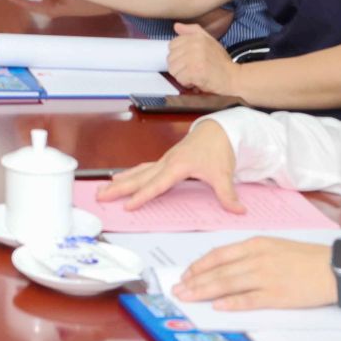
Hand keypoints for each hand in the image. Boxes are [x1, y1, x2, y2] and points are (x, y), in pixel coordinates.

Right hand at [97, 120, 240, 210]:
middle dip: (120, 187)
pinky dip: (130, 174)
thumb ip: (228, 194)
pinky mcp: (165, 161)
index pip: (157, 184)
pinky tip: (121, 178)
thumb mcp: (224, 173)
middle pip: (139, 177)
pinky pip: (143, 168)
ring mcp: (163, 161)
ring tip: (104, 189)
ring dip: (121, 181)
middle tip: (101, 196)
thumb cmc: (217, 149)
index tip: (128, 205)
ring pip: (138, 172)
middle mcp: (166, 162)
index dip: (143, 196)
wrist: (217, 130)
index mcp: (178, 166)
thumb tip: (238, 210)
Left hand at [169, 23, 243, 95]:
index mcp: (197, 37)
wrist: (234, 78)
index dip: (179, 55)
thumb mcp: (209, 41)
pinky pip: (179, 79)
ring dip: (182, 76)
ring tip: (195, 75)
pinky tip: (196, 81)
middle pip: (170, 58)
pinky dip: (187, 83)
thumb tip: (176, 26)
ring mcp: (194, 59)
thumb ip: (192, 31)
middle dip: (180, 67)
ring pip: (173, 69)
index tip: (189, 60)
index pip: (172, 45)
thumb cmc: (221, 62)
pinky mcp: (195, 72)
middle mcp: (194, 45)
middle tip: (193, 69)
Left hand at [174, 238, 336, 310]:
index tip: (186, 274)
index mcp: (255, 245)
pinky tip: (217, 306)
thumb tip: (225, 266)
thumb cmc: (306, 257)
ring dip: (204, 292)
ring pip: (227, 284)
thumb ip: (250, 254)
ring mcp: (267, 277)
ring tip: (188, 298)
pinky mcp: (278, 295)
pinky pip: (249, 300)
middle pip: (218, 271)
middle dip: (194, 281)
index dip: (199, 266)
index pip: (218, 255)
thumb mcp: (274, 246)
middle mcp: (257, 259)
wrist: (336, 268)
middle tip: (178, 289)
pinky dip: (231, 303)